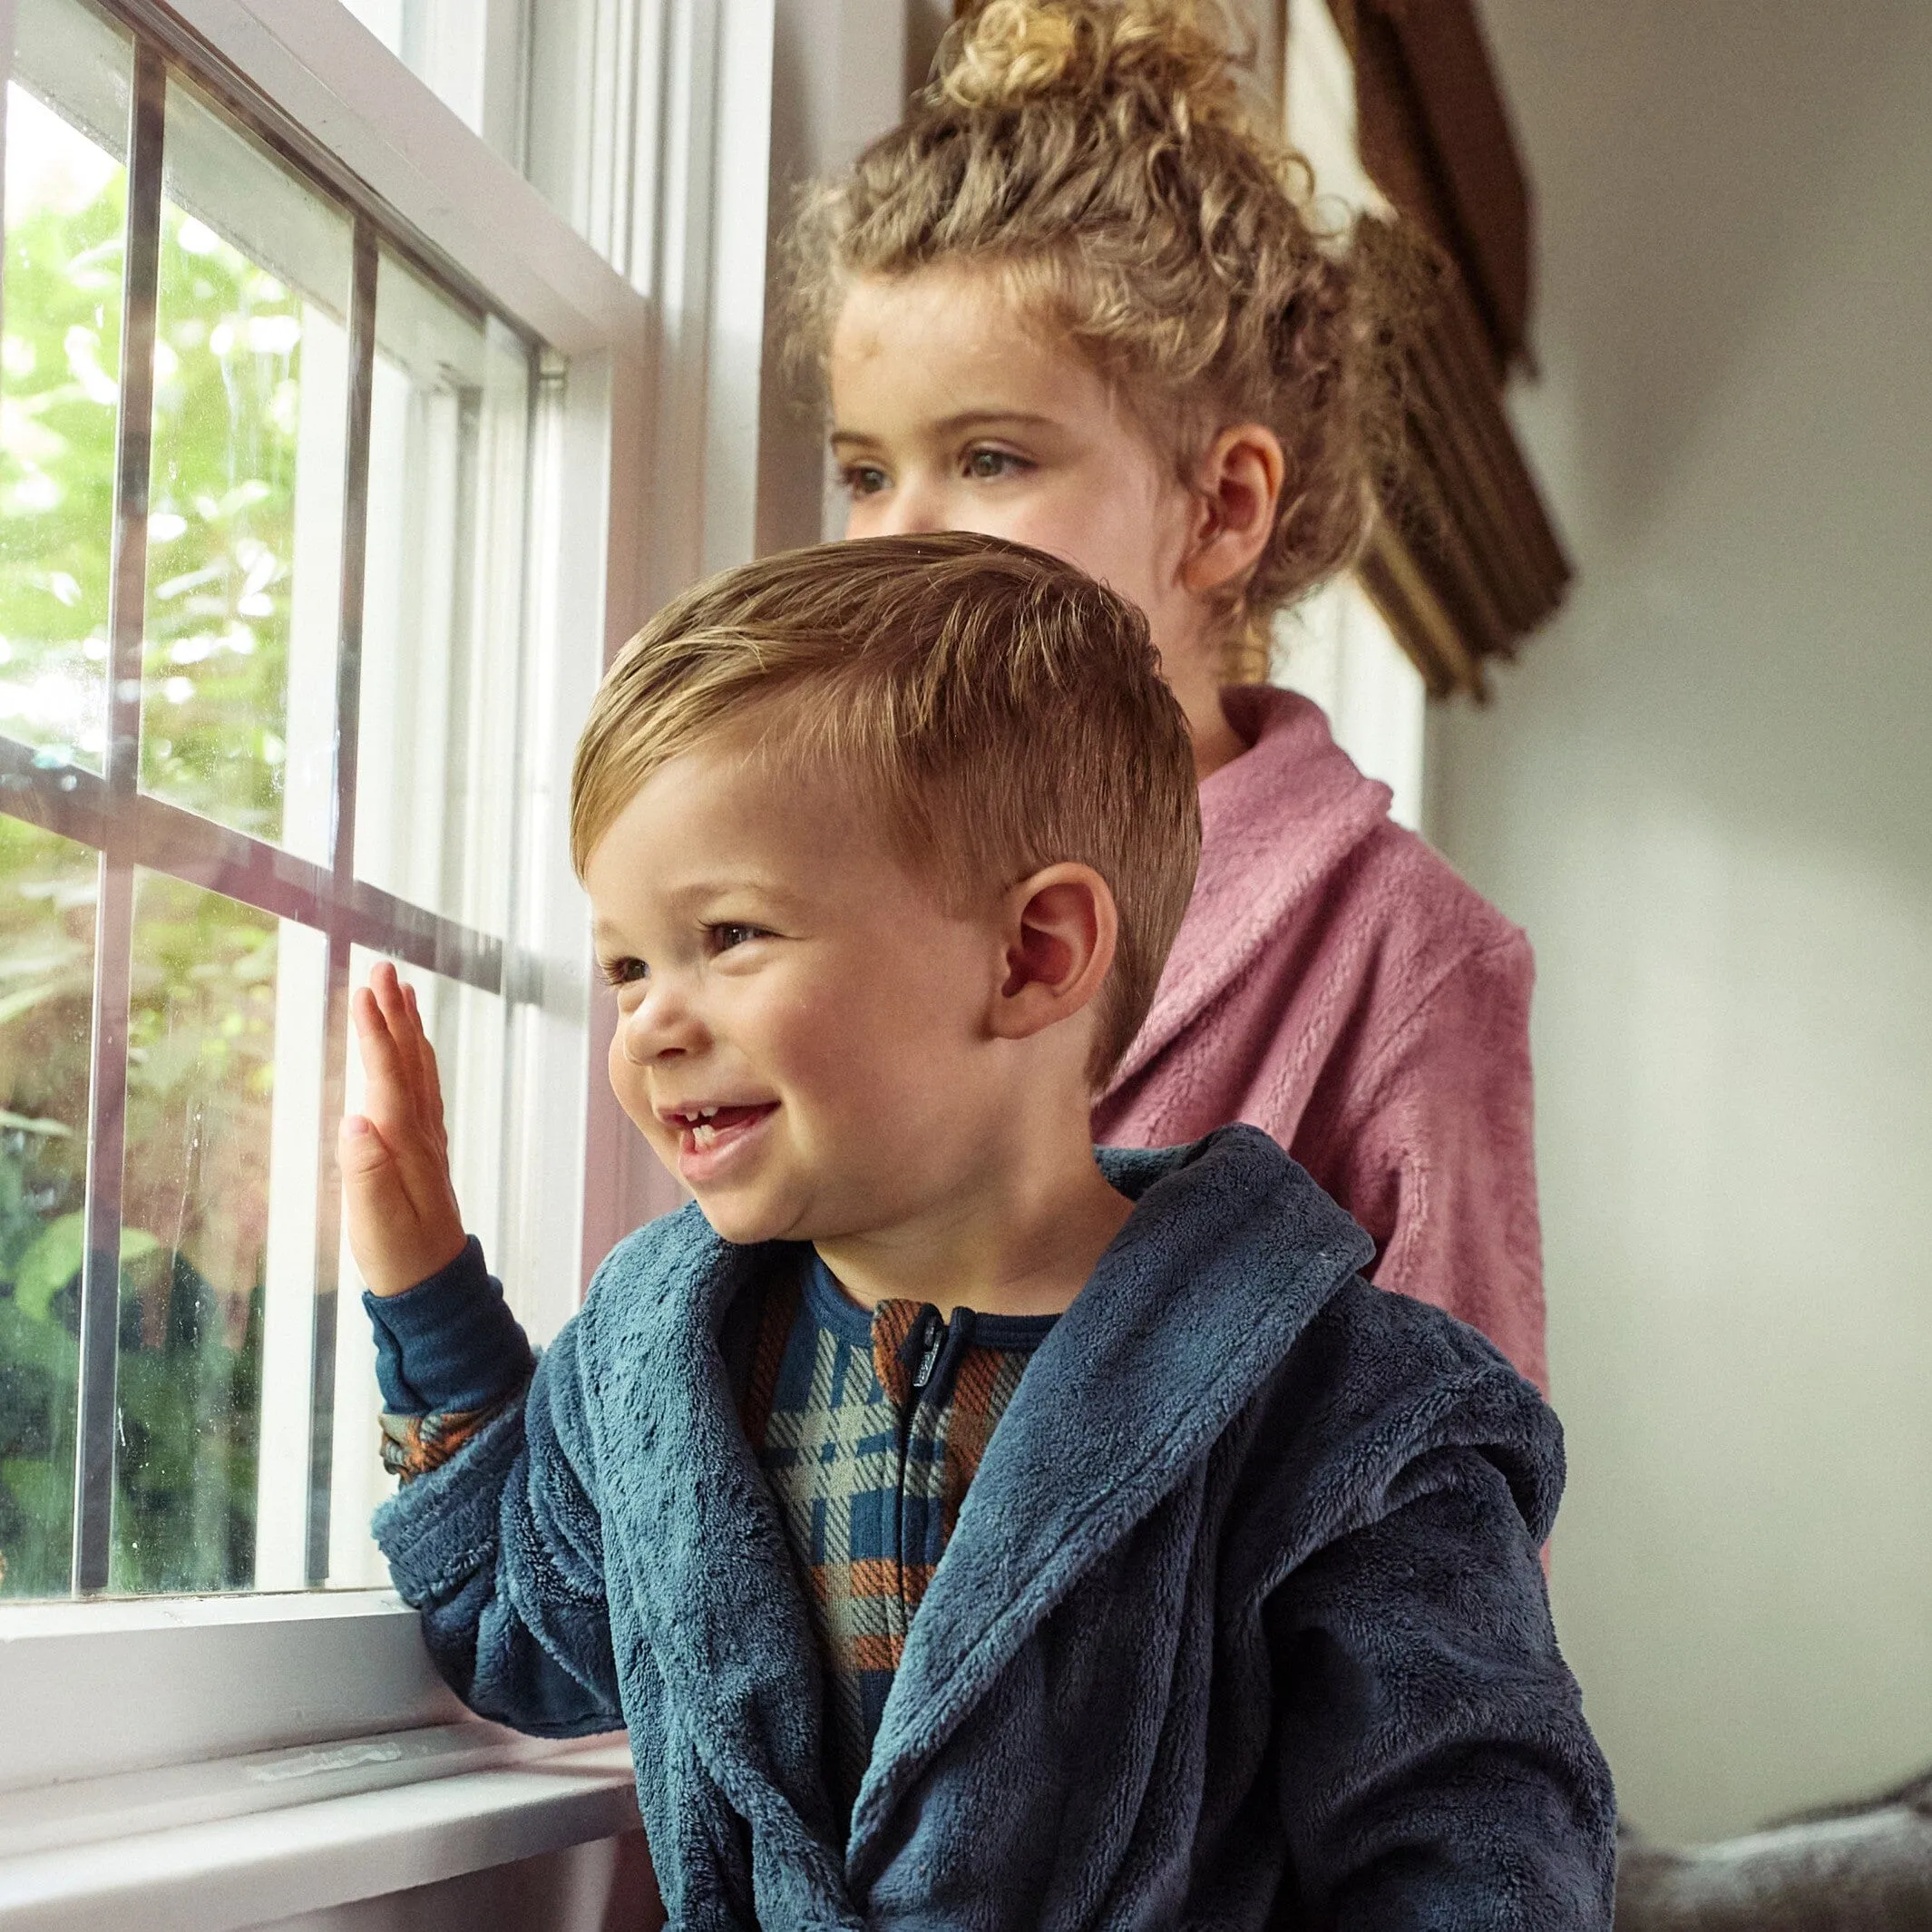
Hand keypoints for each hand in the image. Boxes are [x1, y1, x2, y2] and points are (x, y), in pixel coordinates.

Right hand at [339, 960, 467, 1297]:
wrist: (435, 1285)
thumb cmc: (399, 1256)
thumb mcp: (375, 1220)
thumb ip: (365, 1172)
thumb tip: (355, 1122)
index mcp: (403, 1142)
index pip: (387, 1074)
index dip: (374, 1032)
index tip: (364, 990)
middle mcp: (419, 1132)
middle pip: (407, 1060)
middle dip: (394, 1012)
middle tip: (384, 967)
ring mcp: (426, 1138)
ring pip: (418, 1069)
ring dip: (409, 1028)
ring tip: (401, 990)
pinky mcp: (424, 1150)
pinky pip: (422, 1089)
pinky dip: (416, 1058)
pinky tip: (413, 1048)